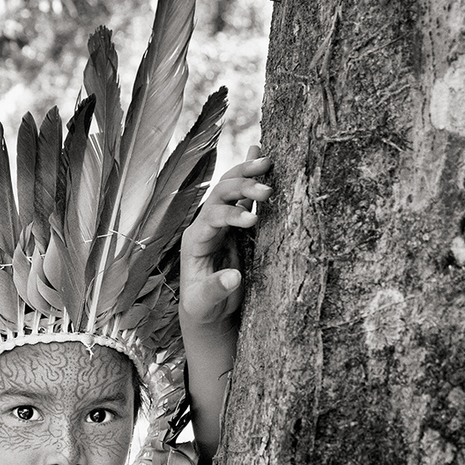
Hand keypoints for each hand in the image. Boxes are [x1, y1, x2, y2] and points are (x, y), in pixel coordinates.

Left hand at [179, 146, 270, 330]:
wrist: (207, 309)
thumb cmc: (203, 307)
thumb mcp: (204, 304)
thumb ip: (215, 290)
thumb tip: (234, 277)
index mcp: (195, 240)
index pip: (211, 217)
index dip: (231, 215)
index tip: (253, 220)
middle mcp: (206, 225)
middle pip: (220, 194)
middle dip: (242, 187)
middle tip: (267, 190)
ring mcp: (222, 222)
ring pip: (232, 189)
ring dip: (248, 174)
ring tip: (269, 162)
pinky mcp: (237, 225)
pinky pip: (244, 197)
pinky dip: (252, 177)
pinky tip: (262, 155)